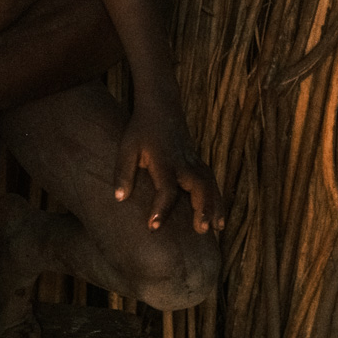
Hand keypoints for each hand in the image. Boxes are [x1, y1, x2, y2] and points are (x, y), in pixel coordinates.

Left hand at [112, 93, 224, 233]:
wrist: (162, 106)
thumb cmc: (141, 129)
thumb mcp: (126, 148)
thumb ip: (123, 173)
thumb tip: (118, 198)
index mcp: (163, 160)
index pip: (166, 188)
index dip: (160, 208)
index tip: (153, 227)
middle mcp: (182, 162)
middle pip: (198, 186)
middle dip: (202, 208)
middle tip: (201, 231)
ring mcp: (194, 161)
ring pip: (210, 185)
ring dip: (215, 207)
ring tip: (217, 229)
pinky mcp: (199, 162)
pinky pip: (212, 182)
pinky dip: (218, 199)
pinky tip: (219, 218)